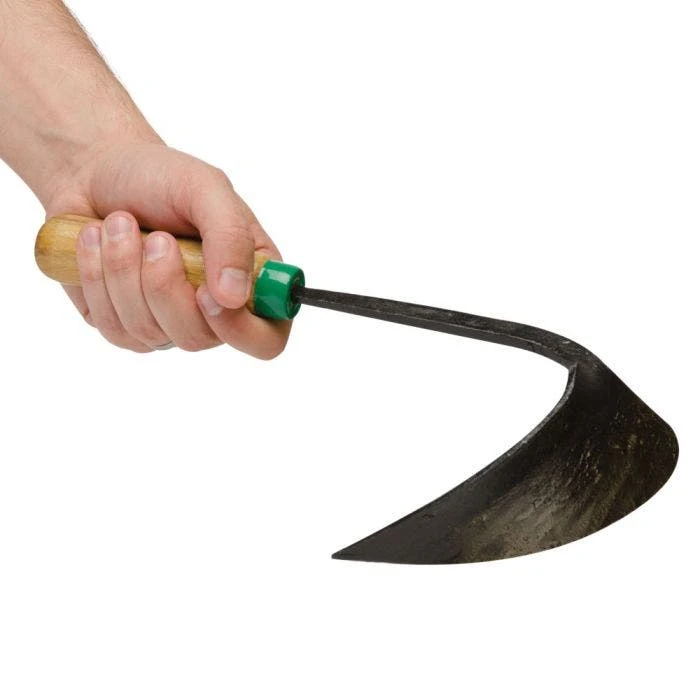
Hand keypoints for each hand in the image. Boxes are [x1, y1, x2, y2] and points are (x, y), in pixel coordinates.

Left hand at [44, 141, 290, 357]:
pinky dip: (96, 277)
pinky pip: (111, 327)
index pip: (267, 340)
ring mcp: (166, 323)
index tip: (207, 293)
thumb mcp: (205, 188)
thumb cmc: (159, 177)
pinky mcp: (122, 325)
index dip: (241, 330)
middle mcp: (213, 311)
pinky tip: (96, 242)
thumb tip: (234, 297)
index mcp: (250, 281)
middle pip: (198, 339)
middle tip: (156, 238)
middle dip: (164, 284)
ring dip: (124, 271)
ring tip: (119, 224)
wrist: (94, 172)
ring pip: (147, 332)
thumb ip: (231, 236)